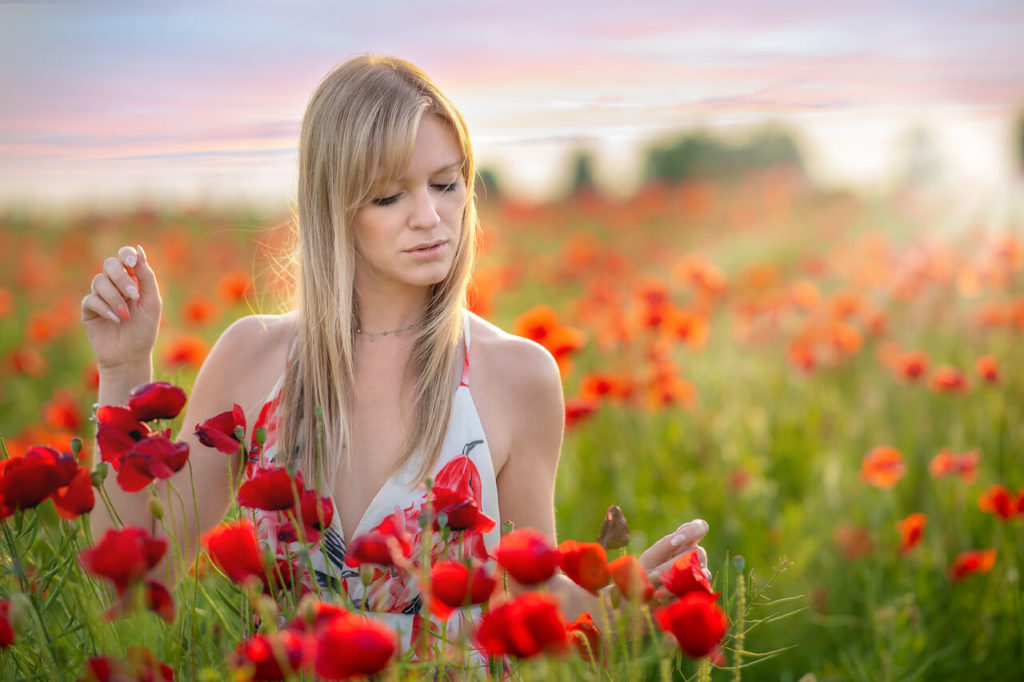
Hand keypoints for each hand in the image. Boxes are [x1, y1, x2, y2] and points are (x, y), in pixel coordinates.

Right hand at [81, 245, 161, 370]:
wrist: (130, 356)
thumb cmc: (144, 330)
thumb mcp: (151, 303)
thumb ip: (146, 277)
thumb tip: (139, 250)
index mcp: (132, 280)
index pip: (125, 257)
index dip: (126, 254)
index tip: (132, 262)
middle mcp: (115, 285)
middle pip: (110, 264)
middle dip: (122, 278)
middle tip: (133, 296)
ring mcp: (100, 296)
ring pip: (99, 281)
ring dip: (115, 298)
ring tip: (126, 315)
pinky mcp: (89, 309)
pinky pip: (91, 299)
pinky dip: (105, 308)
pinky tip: (116, 320)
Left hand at [639, 519, 710, 607]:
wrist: (640, 601)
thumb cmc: (645, 574)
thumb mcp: (649, 558)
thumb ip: (663, 549)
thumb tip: (675, 544)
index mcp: (684, 543)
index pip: (700, 528)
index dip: (692, 531)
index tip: (674, 542)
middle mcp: (696, 558)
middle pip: (699, 553)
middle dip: (673, 566)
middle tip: (653, 576)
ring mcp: (701, 577)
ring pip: (698, 576)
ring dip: (673, 585)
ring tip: (655, 593)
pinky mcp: (700, 596)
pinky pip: (694, 595)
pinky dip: (674, 599)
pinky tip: (662, 602)